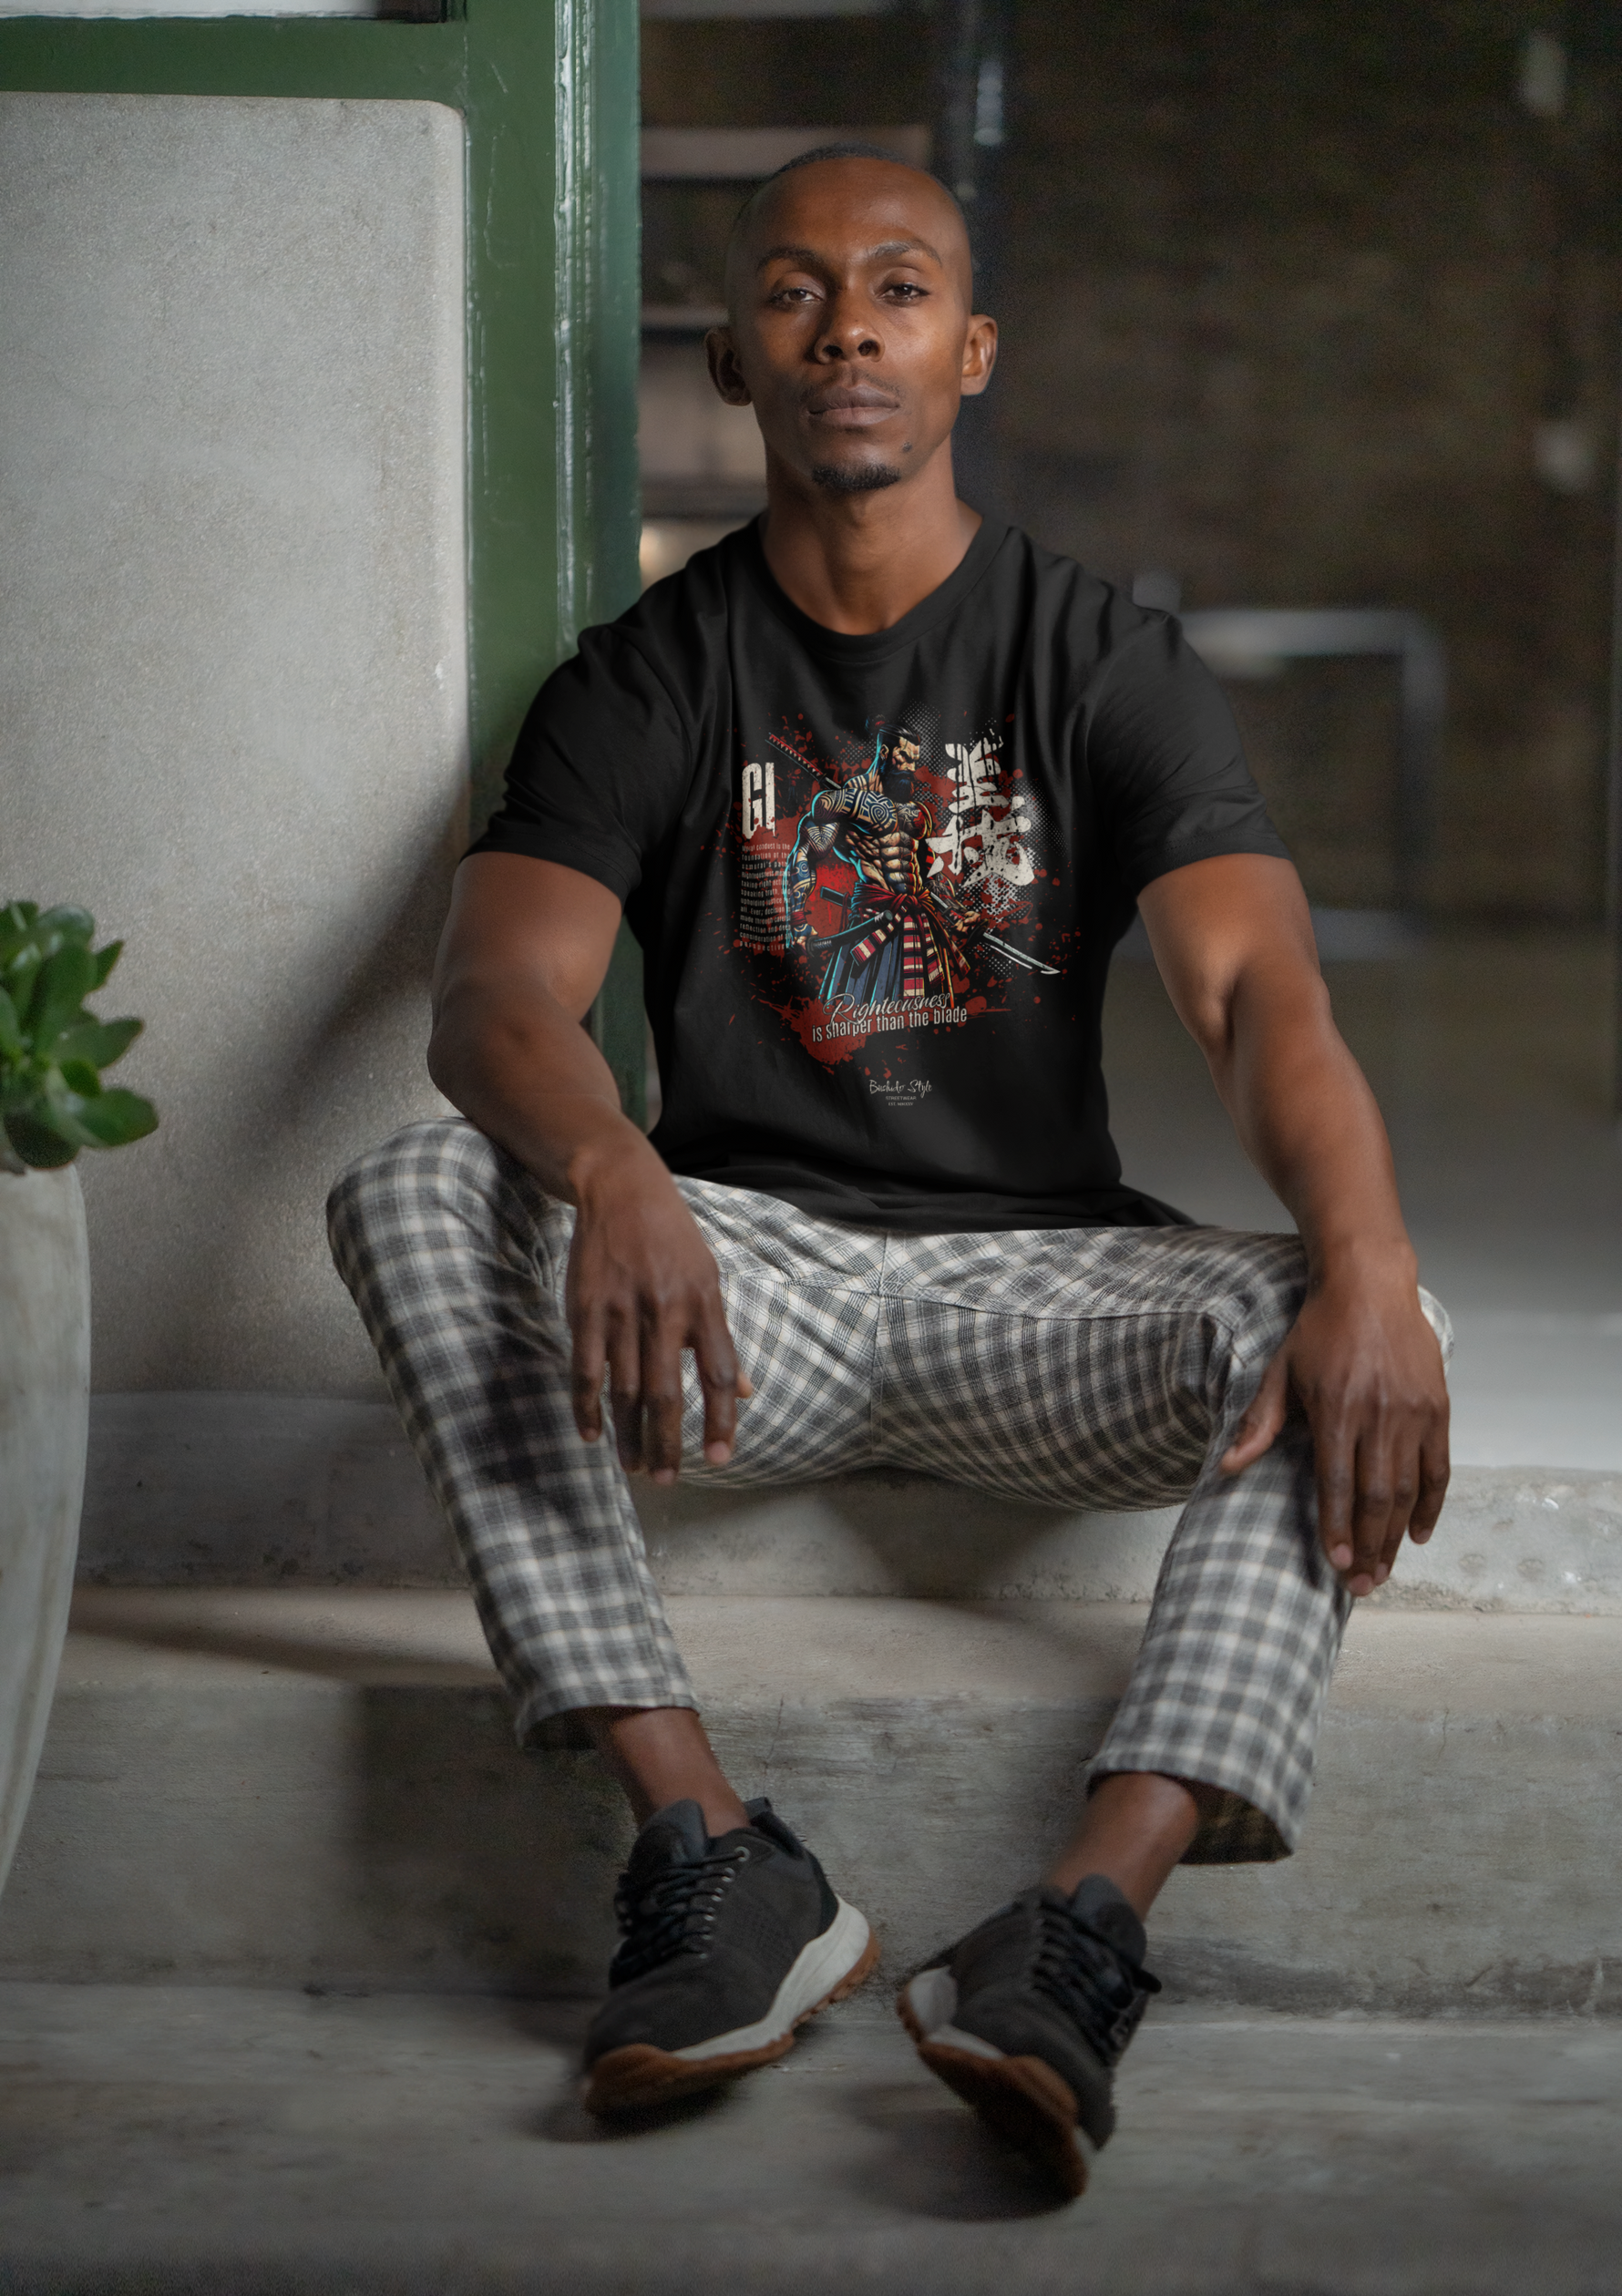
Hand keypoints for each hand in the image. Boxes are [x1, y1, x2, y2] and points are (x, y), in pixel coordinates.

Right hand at [565, 1138, 752, 1483]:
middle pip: (666, 1391)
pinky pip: (586, 1369)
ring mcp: (621, 1311)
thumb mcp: (709, 1278)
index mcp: (704, 1303)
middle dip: (668, 1442)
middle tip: (668, 1480)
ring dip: (629, 1435)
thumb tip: (748, 1391)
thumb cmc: (672, 1238)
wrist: (621, 1189)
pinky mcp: (585, 1309)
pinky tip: (593, 1435)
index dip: (722, 1419)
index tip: (719, 1459)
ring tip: (635, 1467)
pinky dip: (587, 1407)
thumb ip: (721, 1338)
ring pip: (624, 1389)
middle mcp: (665, 1310)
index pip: (719, 1373)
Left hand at [1219, 1267, 1448, 1596]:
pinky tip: (1419, 1533)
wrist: (1370, 1286)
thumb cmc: (1319, 1330)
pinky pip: (1438, 1467)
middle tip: (1362, 1586)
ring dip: (1397, 1535)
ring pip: (1408, 1488)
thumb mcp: (1281, 1371)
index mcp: (1338, 1409)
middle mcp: (1379, 1415)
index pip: (1338, 1482)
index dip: (1338, 1526)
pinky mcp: (1437, 1408)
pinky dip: (1431, 1503)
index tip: (1336, 1563)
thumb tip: (1228, 1467)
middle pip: (1377, 1495)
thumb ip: (1260, 1423)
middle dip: (1369, 1546)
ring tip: (1384, 1571)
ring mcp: (1413, 1412)